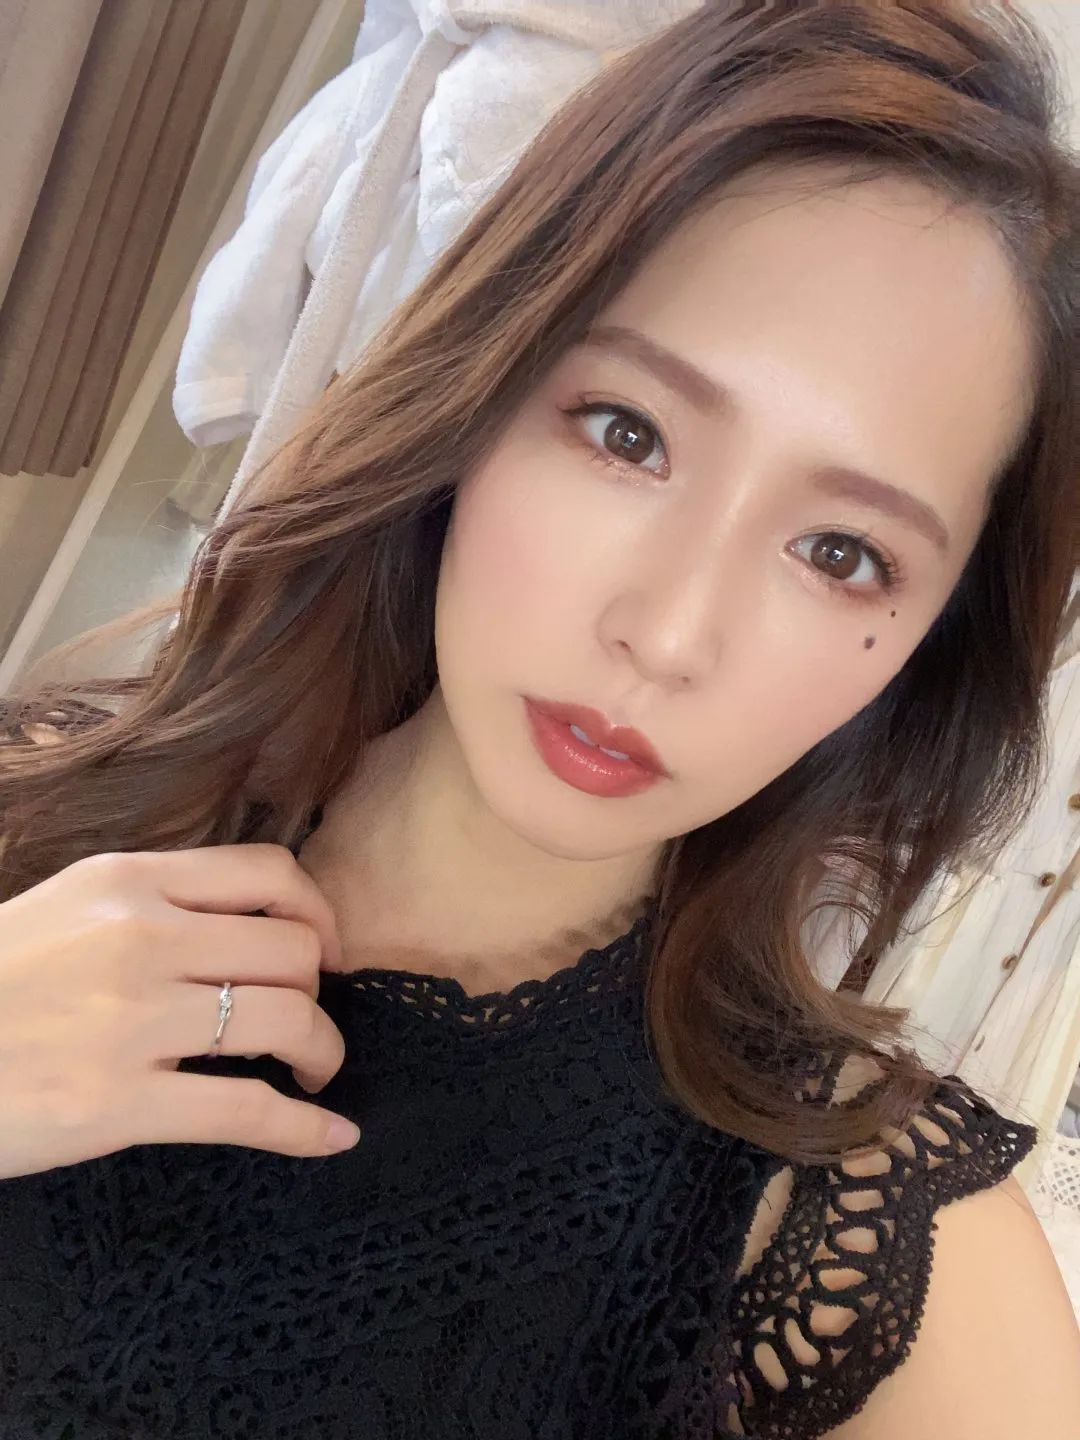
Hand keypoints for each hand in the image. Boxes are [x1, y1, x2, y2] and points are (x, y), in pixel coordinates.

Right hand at [0, 843, 360, 1179]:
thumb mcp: (65, 909)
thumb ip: (151, 904)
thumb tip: (245, 922)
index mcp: (129, 882)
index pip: (270, 873)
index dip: (318, 914)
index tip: (322, 949)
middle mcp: (142, 938)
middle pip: (291, 950)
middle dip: (317, 989)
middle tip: (304, 1019)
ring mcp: (132, 1022)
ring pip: (286, 1021)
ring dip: (322, 1051)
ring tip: (311, 1070)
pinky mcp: (118, 1105)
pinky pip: (246, 1112)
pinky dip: (305, 1129)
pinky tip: (332, 1137)